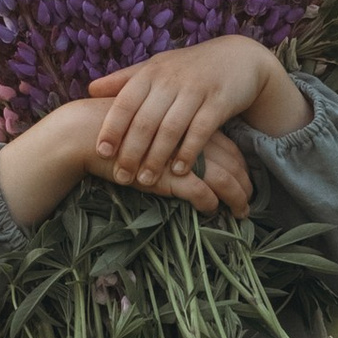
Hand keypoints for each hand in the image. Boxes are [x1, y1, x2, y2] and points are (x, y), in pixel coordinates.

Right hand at [0, 99, 254, 227]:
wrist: (88, 134)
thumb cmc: (118, 132)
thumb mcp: (151, 129)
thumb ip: (172, 138)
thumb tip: (187, 157)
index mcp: (191, 123)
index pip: (230, 147)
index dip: (242, 166)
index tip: (246, 182)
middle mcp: (192, 137)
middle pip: (234, 163)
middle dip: (245, 186)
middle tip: (248, 204)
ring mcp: (182, 155)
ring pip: (225, 180)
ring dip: (236, 199)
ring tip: (240, 213)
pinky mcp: (169, 174)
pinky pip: (201, 192)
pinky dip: (210, 204)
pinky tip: (211, 211)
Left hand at [86, 35, 307, 190]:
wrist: (239, 58)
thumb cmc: (190, 68)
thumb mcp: (157, 67)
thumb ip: (125, 79)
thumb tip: (89, 89)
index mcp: (152, 72)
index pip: (125, 102)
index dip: (112, 128)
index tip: (101, 152)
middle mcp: (172, 80)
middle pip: (145, 121)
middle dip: (131, 152)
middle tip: (121, 176)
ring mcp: (197, 90)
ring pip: (171, 129)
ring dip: (157, 158)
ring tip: (146, 181)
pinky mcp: (219, 101)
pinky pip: (200, 131)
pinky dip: (189, 153)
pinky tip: (179, 172)